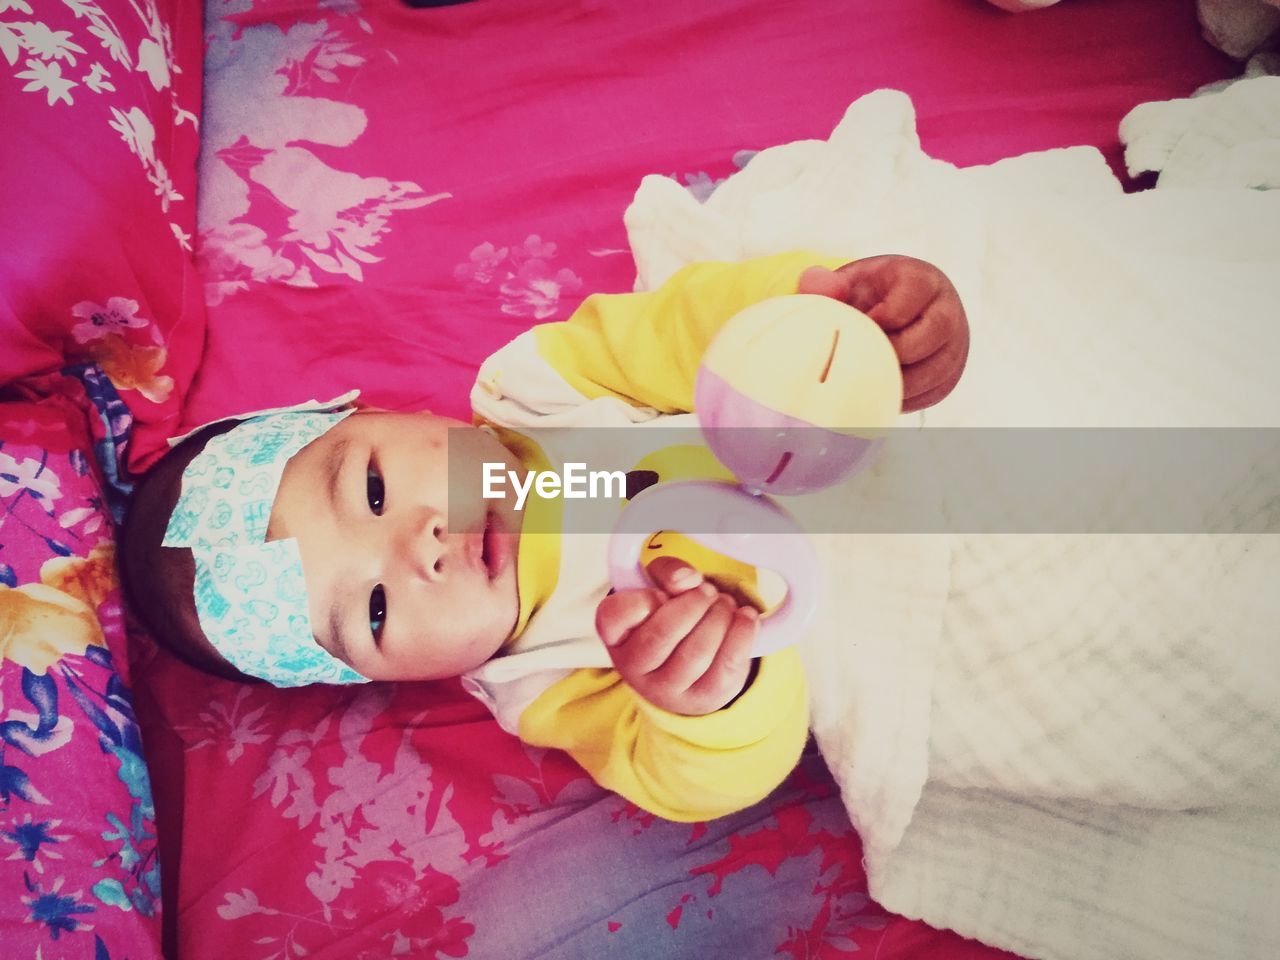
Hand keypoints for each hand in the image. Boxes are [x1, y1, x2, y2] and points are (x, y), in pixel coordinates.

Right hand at [595, 556, 759, 715]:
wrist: (686, 670)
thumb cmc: (668, 620)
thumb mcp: (660, 588)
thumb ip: (668, 572)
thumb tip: (688, 580)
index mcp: (615, 636)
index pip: (614, 615)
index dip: (643, 598)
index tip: (662, 594)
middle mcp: (633, 668)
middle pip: (662, 634)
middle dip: (694, 604)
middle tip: (708, 592)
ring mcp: (667, 689)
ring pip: (696, 652)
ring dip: (719, 617)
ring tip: (725, 605)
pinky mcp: (703, 698)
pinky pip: (727, 665)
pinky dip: (742, 634)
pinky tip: (745, 618)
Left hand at [798, 254, 968, 411]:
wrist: (891, 311)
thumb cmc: (865, 298)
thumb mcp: (848, 283)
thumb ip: (828, 284)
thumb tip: (822, 287)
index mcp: (922, 280)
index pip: (907, 303)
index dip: (876, 322)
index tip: (854, 330)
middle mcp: (947, 309)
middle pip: (929, 337)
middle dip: (889, 354)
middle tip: (857, 363)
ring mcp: (955, 344)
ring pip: (935, 371)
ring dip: (896, 383)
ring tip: (863, 382)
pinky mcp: (950, 374)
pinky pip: (932, 393)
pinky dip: (904, 399)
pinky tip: (877, 394)